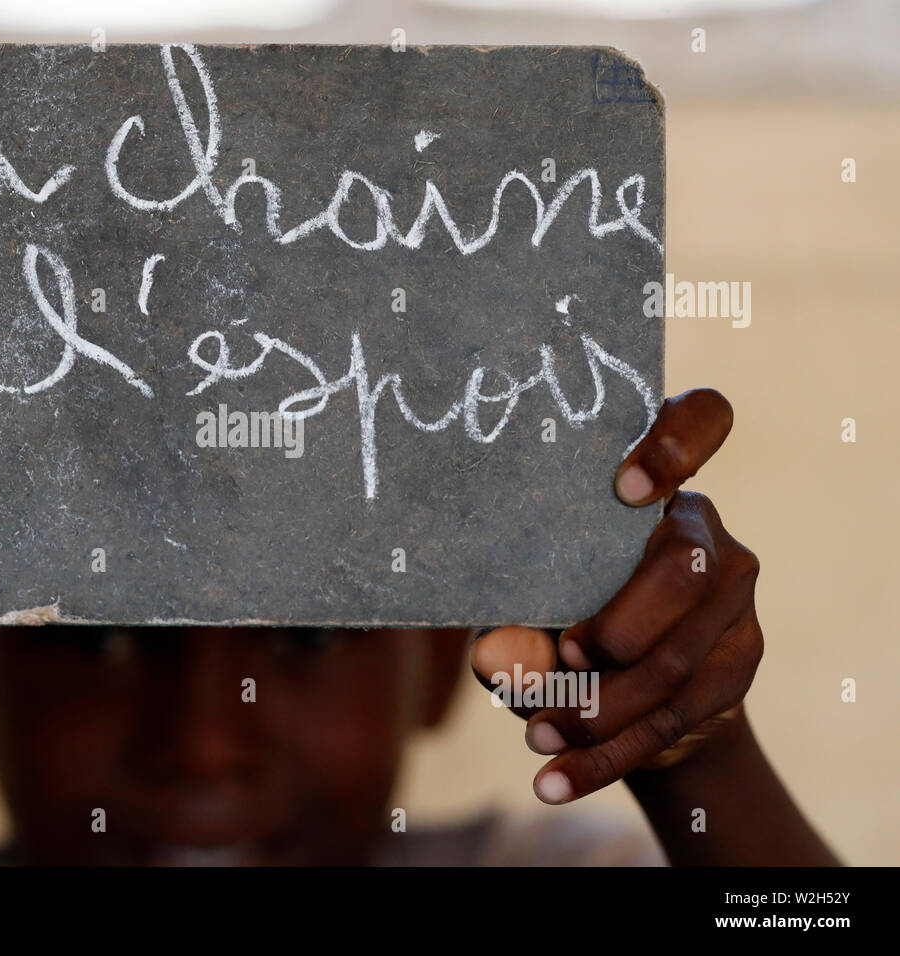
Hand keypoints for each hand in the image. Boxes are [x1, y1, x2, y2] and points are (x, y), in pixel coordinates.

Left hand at [471, 389, 762, 804]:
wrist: (628, 682)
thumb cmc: (557, 606)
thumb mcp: (522, 599)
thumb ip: (507, 612)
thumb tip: (492, 655)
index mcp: (652, 483)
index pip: (702, 420)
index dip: (677, 442)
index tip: (625, 487)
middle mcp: (705, 530)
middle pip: (686, 571)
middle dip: (621, 626)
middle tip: (565, 655)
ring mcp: (735, 599)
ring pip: (676, 662)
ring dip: (599, 709)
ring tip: (534, 735)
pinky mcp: (739, 662)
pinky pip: (675, 719)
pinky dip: (605, 757)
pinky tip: (553, 779)